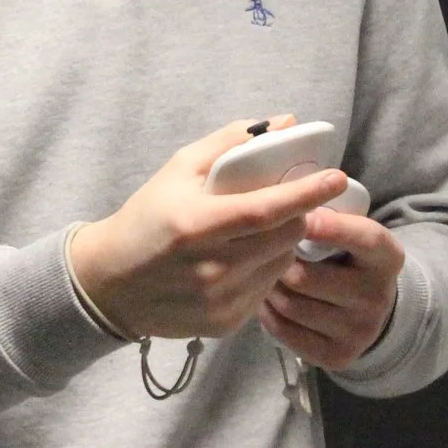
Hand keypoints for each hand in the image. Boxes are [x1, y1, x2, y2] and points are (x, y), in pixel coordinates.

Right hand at [70, 120, 347, 342]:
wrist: (111, 284)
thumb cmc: (147, 217)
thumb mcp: (178, 169)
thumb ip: (230, 143)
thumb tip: (283, 123)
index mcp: (196, 224)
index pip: (267, 209)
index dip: (306, 193)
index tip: (337, 177)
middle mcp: (211, 268)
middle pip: (286, 237)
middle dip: (298, 216)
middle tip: (291, 204)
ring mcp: (220, 301)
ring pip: (283, 265)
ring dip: (283, 244)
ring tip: (260, 233)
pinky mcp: (225, 324)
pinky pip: (266, 290)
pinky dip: (265, 271)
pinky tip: (242, 262)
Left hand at [259, 212, 404, 371]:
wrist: (371, 310)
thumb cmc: (348, 257)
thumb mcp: (352, 232)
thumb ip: (329, 219)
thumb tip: (290, 208)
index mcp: (388, 257)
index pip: (364, 238)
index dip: (331, 227)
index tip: (299, 214)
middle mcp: (378, 297)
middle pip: (305, 277)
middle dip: (275, 262)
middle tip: (256, 250)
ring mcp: (360, 331)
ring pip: (291, 305)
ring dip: (267, 288)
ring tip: (259, 273)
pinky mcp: (339, 356)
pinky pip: (286, 332)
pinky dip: (268, 315)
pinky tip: (267, 300)